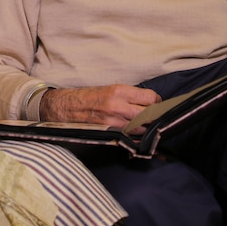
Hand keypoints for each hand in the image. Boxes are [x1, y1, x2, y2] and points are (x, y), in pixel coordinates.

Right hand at [40, 85, 160, 133]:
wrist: (69, 107)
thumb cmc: (91, 96)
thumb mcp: (111, 88)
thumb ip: (131, 95)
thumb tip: (151, 102)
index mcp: (120, 91)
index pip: (151, 98)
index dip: (157, 101)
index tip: (156, 102)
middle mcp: (118, 106)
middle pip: (150, 114)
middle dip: (155, 115)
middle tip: (154, 114)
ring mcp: (115, 122)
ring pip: (143, 128)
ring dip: (147, 127)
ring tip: (145, 123)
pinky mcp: (111, 133)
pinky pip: (131, 136)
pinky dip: (136, 135)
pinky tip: (136, 132)